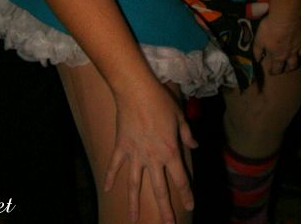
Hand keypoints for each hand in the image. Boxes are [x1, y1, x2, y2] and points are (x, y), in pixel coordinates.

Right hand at [105, 81, 197, 223]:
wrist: (136, 90)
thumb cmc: (160, 101)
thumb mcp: (179, 117)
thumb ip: (187, 134)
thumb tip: (194, 146)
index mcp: (170, 152)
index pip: (180, 179)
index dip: (186, 194)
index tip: (190, 206)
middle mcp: (153, 158)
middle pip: (159, 190)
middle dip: (165, 210)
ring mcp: (135, 154)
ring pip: (134, 185)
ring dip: (133, 204)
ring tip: (133, 221)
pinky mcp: (121, 147)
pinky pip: (114, 166)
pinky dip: (110, 178)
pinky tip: (106, 190)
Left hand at [253, 13, 300, 75]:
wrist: (286, 17)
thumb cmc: (270, 28)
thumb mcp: (259, 39)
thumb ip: (257, 51)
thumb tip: (257, 60)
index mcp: (278, 55)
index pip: (276, 68)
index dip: (273, 71)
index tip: (271, 73)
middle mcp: (289, 54)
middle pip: (290, 66)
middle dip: (287, 69)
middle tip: (285, 70)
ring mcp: (299, 47)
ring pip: (300, 58)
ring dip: (298, 61)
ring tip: (296, 61)